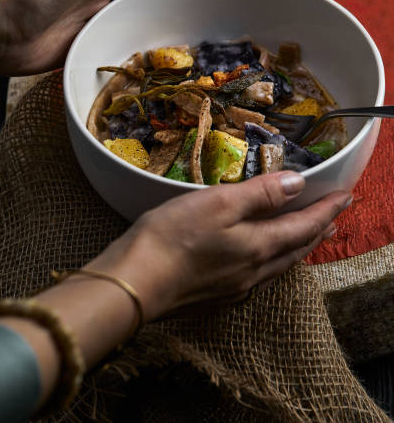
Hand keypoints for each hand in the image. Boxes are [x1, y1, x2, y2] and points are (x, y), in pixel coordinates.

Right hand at [89, 172, 350, 321]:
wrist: (134, 285)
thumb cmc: (173, 237)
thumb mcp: (218, 204)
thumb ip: (260, 194)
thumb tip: (298, 184)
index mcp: (258, 246)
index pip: (304, 225)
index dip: (326, 209)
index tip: (347, 196)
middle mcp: (254, 271)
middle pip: (297, 248)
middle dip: (318, 230)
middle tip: (335, 218)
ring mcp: (236, 287)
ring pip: (280, 264)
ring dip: (299, 247)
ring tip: (310, 237)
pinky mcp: (216, 296)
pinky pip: (260, 276)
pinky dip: (275, 260)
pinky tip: (264, 260)